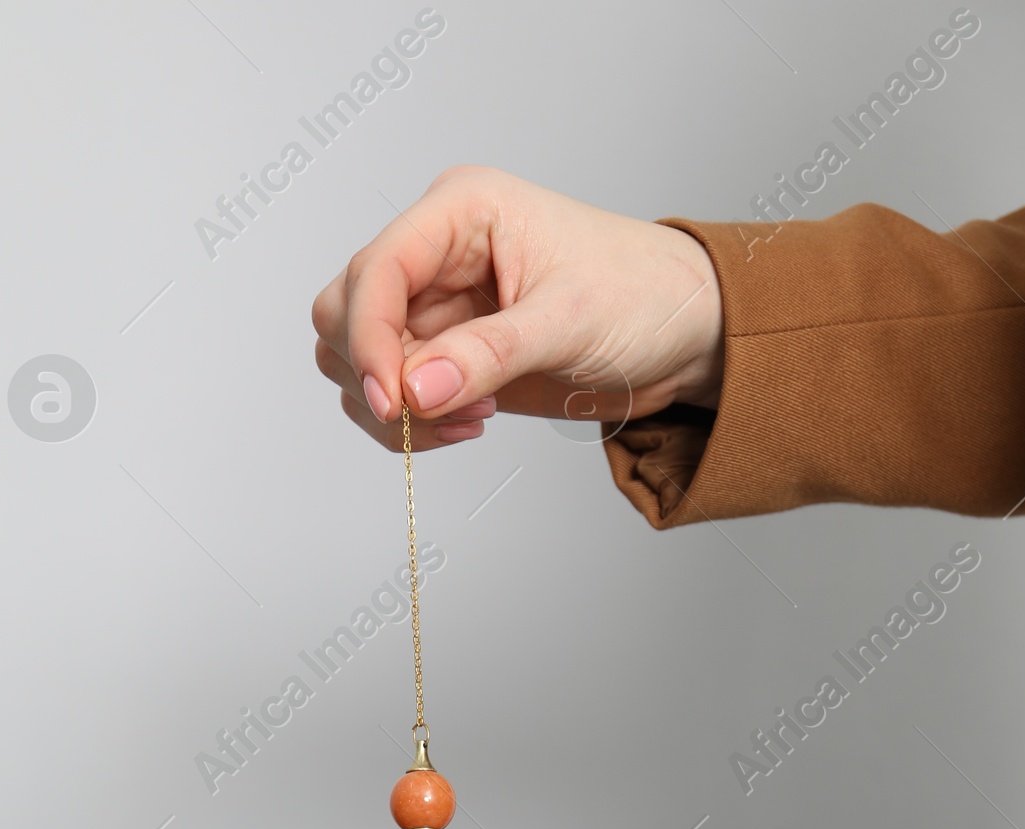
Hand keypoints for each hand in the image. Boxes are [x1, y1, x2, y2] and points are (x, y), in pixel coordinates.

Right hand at [311, 164, 723, 451]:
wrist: (680, 332)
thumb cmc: (642, 295)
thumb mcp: (570, 320)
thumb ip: (487, 354)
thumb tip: (414, 389)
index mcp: (462, 210)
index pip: (375, 270)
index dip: (368, 337)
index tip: (393, 401)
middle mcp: (435, 252)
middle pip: (344, 313)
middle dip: (375, 374)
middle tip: (435, 412)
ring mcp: (434, 305)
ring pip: (354, 360)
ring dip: (393, 408)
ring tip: (470, 416)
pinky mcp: (440, 353)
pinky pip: (388, 394)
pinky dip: (411, 423)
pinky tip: (469, 420)